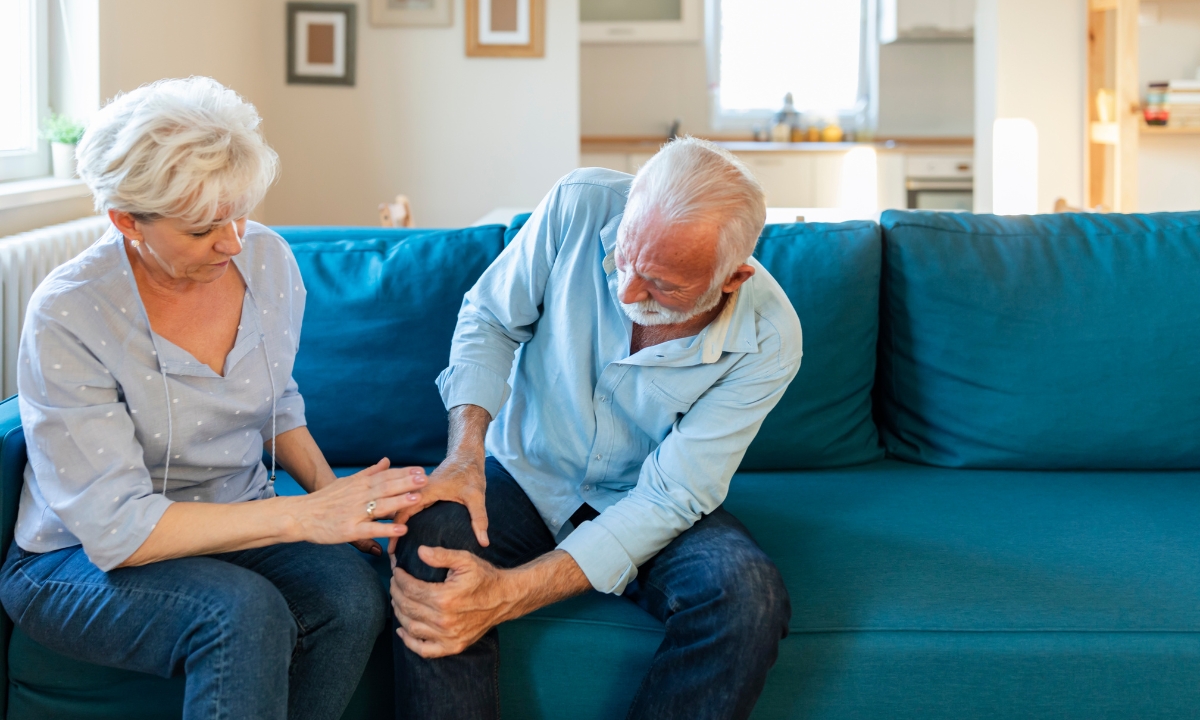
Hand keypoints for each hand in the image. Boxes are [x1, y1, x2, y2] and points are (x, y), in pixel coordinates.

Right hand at [295, 458, 426, 546]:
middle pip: (385, 487)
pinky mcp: (349, 529)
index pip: (385, 475)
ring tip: (417, 499)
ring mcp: (354, 512)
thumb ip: (369, 473)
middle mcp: (358, 496)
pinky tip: (401, 530)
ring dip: (399, 502)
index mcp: (359, 484)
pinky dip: (386, 529)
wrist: (300, 515)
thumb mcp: (347, 482)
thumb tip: (387, 460)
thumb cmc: (325, 500)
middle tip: (425, 480)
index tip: (421, 470)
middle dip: (406, 483)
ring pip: (380, 505)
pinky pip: (370, 529)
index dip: (404, 473)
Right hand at [388, 456, 487, 555]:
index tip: (393, 549)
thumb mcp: (476, 496)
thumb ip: (479, 518)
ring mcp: (421, 490)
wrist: (467, 454)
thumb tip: (484, 542)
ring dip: (398, 524)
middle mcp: (420, 490)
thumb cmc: (470, 472)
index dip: (396, 530)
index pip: (404, 511)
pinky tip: (409, 530)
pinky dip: (407, 518)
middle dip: (393, 531)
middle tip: (392, 553)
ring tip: (397, 545)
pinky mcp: (425, 491)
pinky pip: (411, 505)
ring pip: (403, 508)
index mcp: (426, 490)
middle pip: (399, 511)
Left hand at [390, 546, 513, 657]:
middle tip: (395, 583)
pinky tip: (402, 630)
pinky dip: (409, 642)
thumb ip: (441, 555)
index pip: (410, 589)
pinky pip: (424, 650)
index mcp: (445, 598)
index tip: (397, 571)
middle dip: (396, 593)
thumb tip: (419, 551)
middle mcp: (444, 620)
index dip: (399, 579)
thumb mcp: (465, 560)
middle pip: (408, 607)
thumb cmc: (484, 577)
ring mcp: (448, 636)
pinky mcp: (453, 646)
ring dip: (399, 613)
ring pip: (411, 627)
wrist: (505, 598)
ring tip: (398, 600)